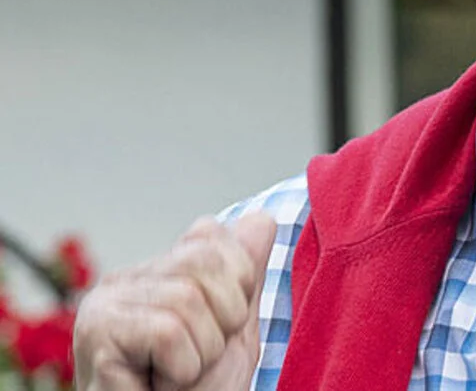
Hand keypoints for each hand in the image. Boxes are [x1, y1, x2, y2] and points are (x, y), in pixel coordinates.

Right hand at [73, 212, 276, 390]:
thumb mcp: (233, 330)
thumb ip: (244, 276)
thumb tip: (262, 218)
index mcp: (155, 272)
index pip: (211, 235)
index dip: (236, 288)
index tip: (218, 332)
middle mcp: (122, 280)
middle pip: (204, 261)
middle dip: (223, 320)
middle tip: (197, 359)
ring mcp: (103, 305)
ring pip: (188, 299)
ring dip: (202, 352)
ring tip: (178, 376)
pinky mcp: (96, 334)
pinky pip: (168, 331)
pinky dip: (182, 368)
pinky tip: (162, 385)